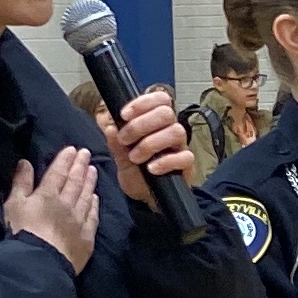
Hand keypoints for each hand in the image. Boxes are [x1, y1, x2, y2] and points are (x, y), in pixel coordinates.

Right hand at [5, 149, 98, 271]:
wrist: (40, 262)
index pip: (58, 173)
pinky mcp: (86, 238)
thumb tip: (25, 162)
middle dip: (80, 166)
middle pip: (75, 182)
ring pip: (86, 197)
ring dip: (90, 182)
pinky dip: (94, 206)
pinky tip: (96, 198)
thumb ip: (21, 183)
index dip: (65, 160)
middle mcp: (67, 204)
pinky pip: (92, 217)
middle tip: (86, 153)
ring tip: (93, 170)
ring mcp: (79, 221)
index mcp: (47, 195)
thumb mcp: (14, 205)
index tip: (73, 149)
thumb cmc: (22, 232)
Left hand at [103, 89, 190, 204]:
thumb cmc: (137, 173)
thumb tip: (110, 128)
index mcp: (156, 123)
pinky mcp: (187, 165)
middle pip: (166, 113)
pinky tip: (151, 169)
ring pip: (176, 131)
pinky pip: (185, 157)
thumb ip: (115, 144)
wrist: (146, 198)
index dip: (142, 103)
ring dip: (151, 143)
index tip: (123, 115)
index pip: (159, 99)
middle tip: (124, 140)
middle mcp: (170, 130)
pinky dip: (166, 162)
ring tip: (135, 157)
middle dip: (140, 124)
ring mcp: (180, 147)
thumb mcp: (121, 158)